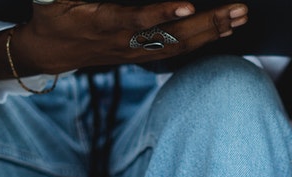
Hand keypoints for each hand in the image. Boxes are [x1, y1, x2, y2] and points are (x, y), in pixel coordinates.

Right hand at [13, 1, 248, 72]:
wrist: (51, 52)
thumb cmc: (54, 16)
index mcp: (104, 23)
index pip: (139, 20)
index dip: (164, 13)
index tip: (189, 5)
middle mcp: (125, 42)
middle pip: (173, 36)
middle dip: (208, 23)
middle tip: (237, 10)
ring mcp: (136, 52)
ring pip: (181, 45)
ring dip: (213, 31)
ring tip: (240, 17)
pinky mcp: (141, 56)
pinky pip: (178, 50)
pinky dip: (204, 39)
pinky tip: (225, 30)